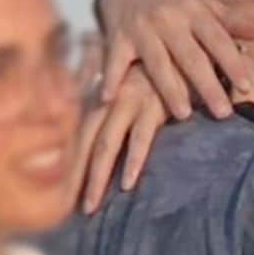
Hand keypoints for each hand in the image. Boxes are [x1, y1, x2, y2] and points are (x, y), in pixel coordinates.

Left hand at [74, 64, 167, 212]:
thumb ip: (117, 108)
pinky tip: (128, 183)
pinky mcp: (155, 104)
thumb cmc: (163, 69)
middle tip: (70, 209)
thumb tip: (106, 141)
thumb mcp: (133, 85)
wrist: (188, 45)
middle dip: (76, 178)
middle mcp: (110, 98)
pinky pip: (142, 138)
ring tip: (91, 206)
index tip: (65, 194)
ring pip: (106, 145)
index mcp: (102, 95)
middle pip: (84, 143)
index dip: (70, 164)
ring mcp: (130, 101)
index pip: (78, 135)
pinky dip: (133, 161)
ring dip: (97, 178)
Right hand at [97, 0, 253, 116]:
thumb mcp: (204, 6)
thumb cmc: (174, 2)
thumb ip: (234, 22)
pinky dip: (111, 78)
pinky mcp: (117, 36)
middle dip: (208, 85)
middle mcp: (169, 18)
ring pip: (157, 62)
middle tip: (223, 113)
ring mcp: (142, 27)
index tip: (247, 88)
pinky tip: (111, 100)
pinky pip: (114, 60)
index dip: (233, 63)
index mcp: (195, 11)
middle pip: (191, 56)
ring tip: (184, 114)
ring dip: (169, 88)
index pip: (219, 40)